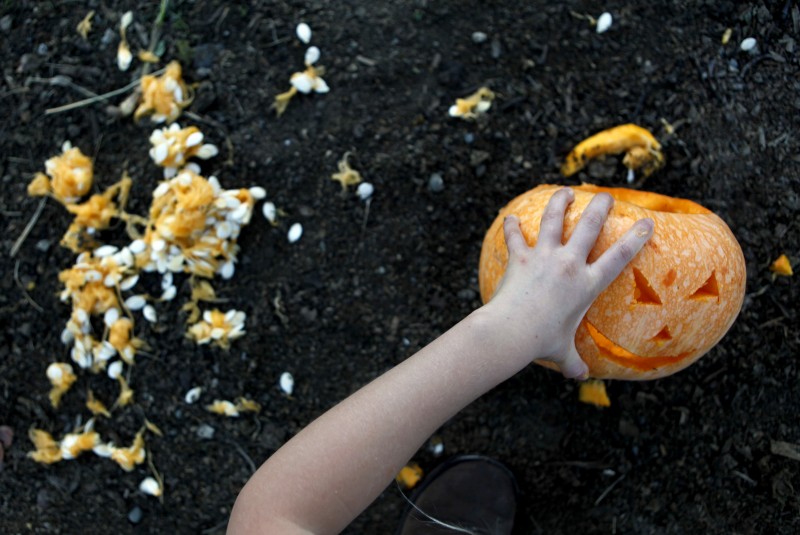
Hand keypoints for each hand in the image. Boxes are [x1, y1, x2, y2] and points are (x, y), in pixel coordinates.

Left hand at [486, 187, 653, 378]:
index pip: (619, 257)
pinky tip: (511, 218)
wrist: (512, 331)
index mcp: (587, 285)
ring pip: (555, 219)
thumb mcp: (563, 352)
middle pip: (590, 226)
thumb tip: (579, 377)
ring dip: (561, 203)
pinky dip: (513, 227)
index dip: (636, 237)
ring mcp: (544, 257)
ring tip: (566, 192)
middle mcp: (569, 265)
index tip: (647, 222)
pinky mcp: (520, 256)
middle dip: (600, 206)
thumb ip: (573, 362)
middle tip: (605, 196)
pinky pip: (516, 236)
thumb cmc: (541, 342)